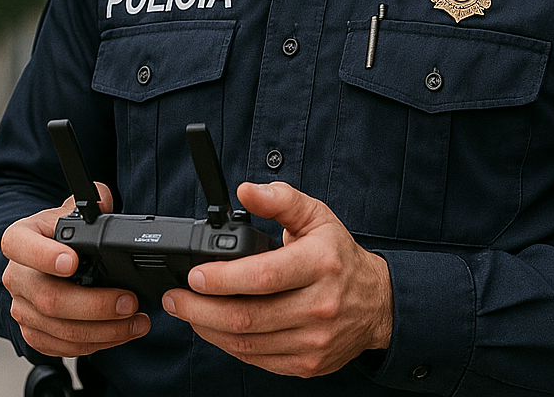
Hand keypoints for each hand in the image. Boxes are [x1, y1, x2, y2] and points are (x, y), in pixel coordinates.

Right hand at [1, 181, 150, 356]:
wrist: (42, 264)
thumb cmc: (56, 237)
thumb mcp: (68, 212)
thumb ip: (89, 203)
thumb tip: (104, 199)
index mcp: (19, 240)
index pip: (20, 246)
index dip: (44, 256)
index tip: (72, 262)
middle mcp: (15, 277)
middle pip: (48, 298)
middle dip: (95, 304)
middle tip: (128, 302)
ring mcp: (22, 309)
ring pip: (60, 330)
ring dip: (105, 330)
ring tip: (136, 321)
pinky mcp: (34, 334)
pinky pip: (63, 348)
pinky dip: (97, 344)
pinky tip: (120, 333)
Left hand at [161, 181, 391, 376]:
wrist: (378, 304)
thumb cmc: (339, 256)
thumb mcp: (316, 216)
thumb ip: (279, 199)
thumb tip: (246, 189)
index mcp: (319, 265)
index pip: (264, 276)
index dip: (223, 279)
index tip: (194, 275)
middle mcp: (319, 307)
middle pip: (248, 317)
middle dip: (200, 309)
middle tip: (175, 298)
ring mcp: (314, 341)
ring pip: (248, 344)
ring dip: (208, 329)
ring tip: (187, 311)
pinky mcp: (308, 363)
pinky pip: (258, 360)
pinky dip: (229, 346)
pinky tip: (214, 329)